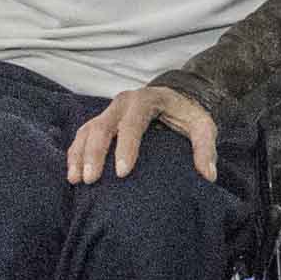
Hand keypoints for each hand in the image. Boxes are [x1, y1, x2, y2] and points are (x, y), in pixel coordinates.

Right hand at [69, 86, 218, 184]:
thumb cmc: (188, 114)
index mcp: (146, 100)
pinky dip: (75, 154)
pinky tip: (72, 175)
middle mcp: (123, 102)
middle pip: (102, 127)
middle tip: (92, 180)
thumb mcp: (204, 126)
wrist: (175, 99)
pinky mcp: (101, 121)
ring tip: (77, 181)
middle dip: (94, 154)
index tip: (122, 173)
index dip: (126, 148)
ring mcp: (108, 111)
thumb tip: (208, 176)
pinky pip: (82, 135)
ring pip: (87, 131)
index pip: (132, 124)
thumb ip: (206, 148)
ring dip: (79, 155)